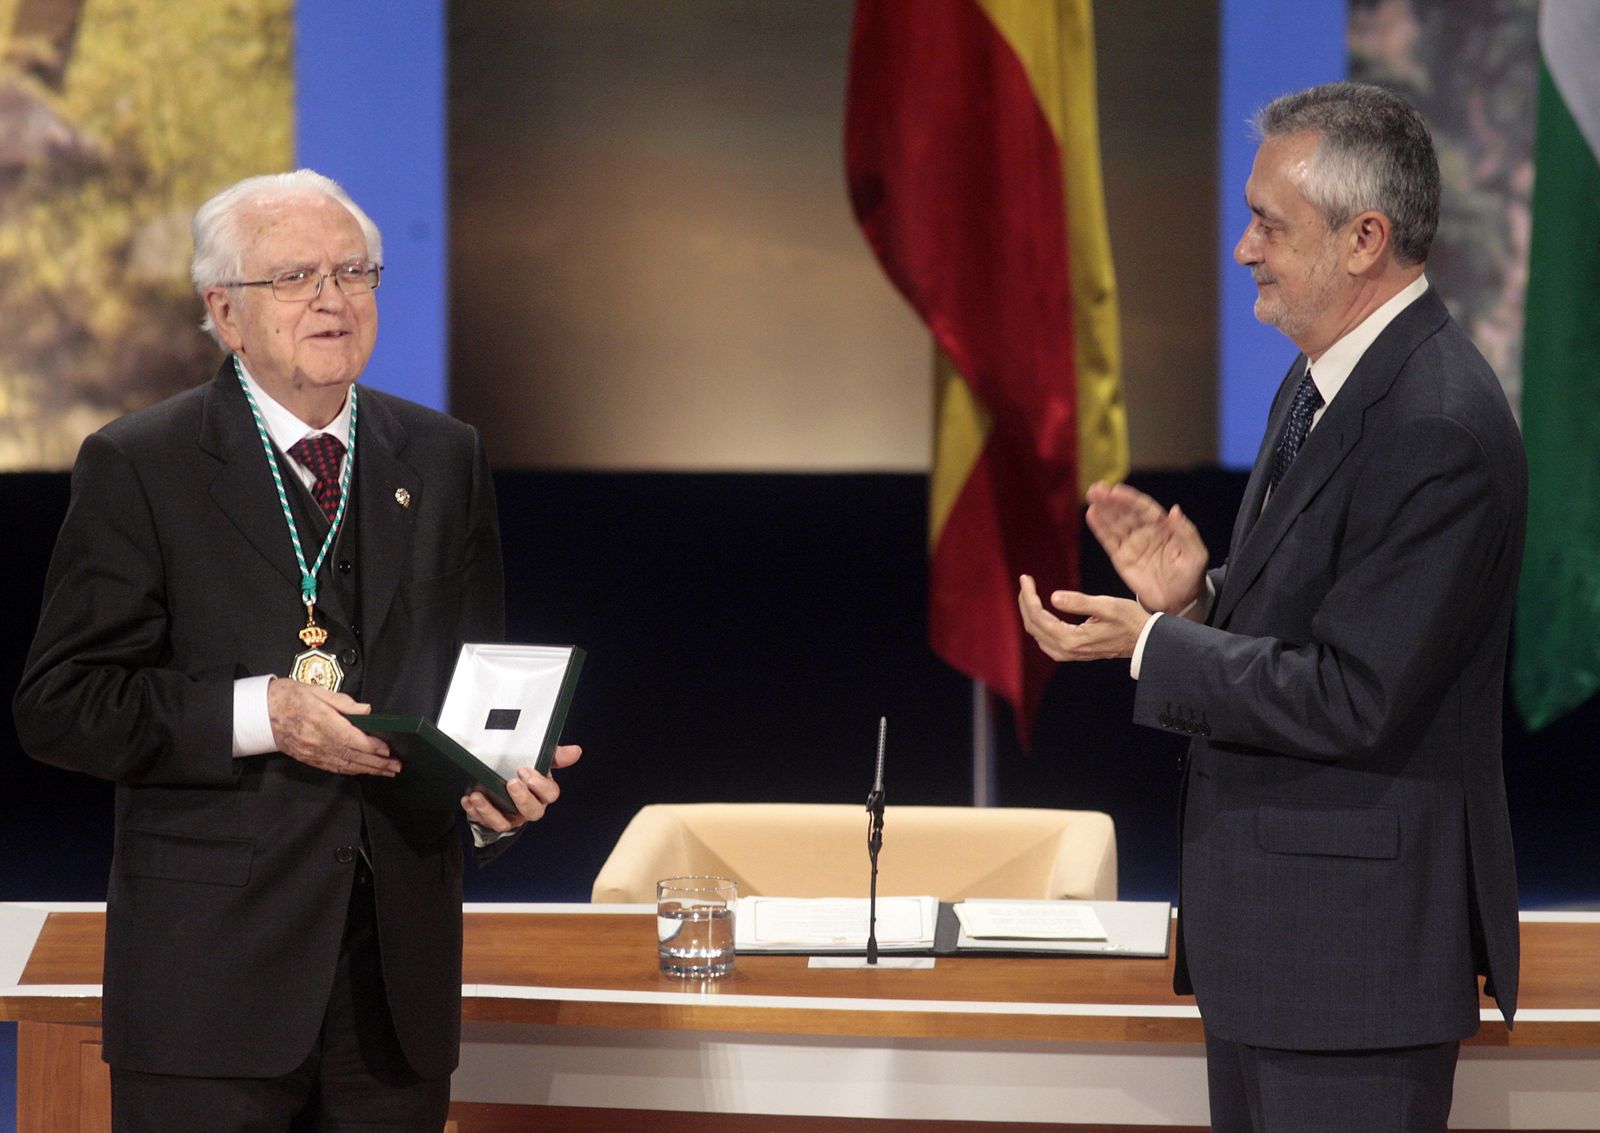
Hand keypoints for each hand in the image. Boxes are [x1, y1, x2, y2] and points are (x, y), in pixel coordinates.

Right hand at [267, 677, 398, 775]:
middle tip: (396, 766)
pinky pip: (332, 767)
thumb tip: (367, 710)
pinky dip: (350, 770)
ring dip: (367, 770)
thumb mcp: (316, 690)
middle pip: (351, 756)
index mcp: (320, 720)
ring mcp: (311, 752)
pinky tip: (362, 771)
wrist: (258, 712)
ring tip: (386, 772)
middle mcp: (317, 740)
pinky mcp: (307, 758)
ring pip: (344, 765)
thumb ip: (343, 702)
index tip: (387, 749)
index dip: (370, 746)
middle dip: (376, 763)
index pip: (351, 739)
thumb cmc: (288, 696)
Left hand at [461, 743, 582, 832]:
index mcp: (542, 793)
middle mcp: (529, 808)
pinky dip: (475, 812)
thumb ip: (554, 755)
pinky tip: (468, 799)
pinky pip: (483, 822)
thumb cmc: (522, 771)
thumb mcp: (538, 759)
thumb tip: (576, 751)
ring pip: (504, 824)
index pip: (550, 794)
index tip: (524, 770)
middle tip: (511, 783)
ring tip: (478, 795)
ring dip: (490, 811)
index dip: (540, 785)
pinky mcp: (491, 821)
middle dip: (522, 799)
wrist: (499, 782)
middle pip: (533, 812)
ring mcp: (510, 817)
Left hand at [1018, 575, 1148, 661]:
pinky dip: (1038, 623)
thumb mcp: (1107, 606)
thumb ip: (1079, 602)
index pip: (1038, 616)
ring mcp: (1068, 654)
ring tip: (1029, 593)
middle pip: (1032, 626)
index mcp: (1071, 639)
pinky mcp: (1071, 652)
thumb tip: (1053, 597)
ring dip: (1029, 613)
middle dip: (1025, 602)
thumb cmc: (1129, 620)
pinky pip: (1045, 639)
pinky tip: (1040, 611)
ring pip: (1037, 634)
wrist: (1144, 641)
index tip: (1025, 578)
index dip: (1028, 595)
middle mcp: (1066, 650)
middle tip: (1025, 581)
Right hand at [1084, 481, 1207, 614]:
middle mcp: (1146, 532)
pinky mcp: (1121, 559)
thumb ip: (1186, 532)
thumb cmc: (1191, 576)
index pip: (1144, 509)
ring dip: (1103, 509)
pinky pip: (1109, 541)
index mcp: (1164, 527)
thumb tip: (1174, 510)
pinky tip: (1092, 514)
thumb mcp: (1196, 554)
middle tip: (1097, 489)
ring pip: (1115, 523)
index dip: (1130, 499)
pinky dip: (1100, 528)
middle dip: (1111, 500)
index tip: (1117, 490)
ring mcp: (1132, 544)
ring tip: (1092, 496)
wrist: (1179, 602)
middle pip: (1126, 512)